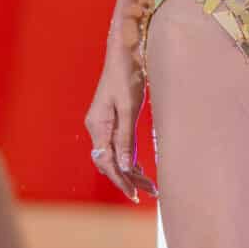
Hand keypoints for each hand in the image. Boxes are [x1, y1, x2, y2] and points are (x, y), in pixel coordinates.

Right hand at [83, 42, 152, 201]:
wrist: (124, 52)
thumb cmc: (127, 75)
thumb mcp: (129, 107)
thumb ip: (126, 137)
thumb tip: (123, 166)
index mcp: (98, 125)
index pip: (107, 162)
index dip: (121, 180)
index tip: (135, 195)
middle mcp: (97, 128)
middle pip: (110, 162)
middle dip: (129, 180)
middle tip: (150, 194)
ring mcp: (103, 124)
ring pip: (115, 156)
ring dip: (132, 171)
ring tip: (151, 187)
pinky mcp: (112, 120)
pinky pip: (119, 146)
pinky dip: (130, 159)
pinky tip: (142, 169)